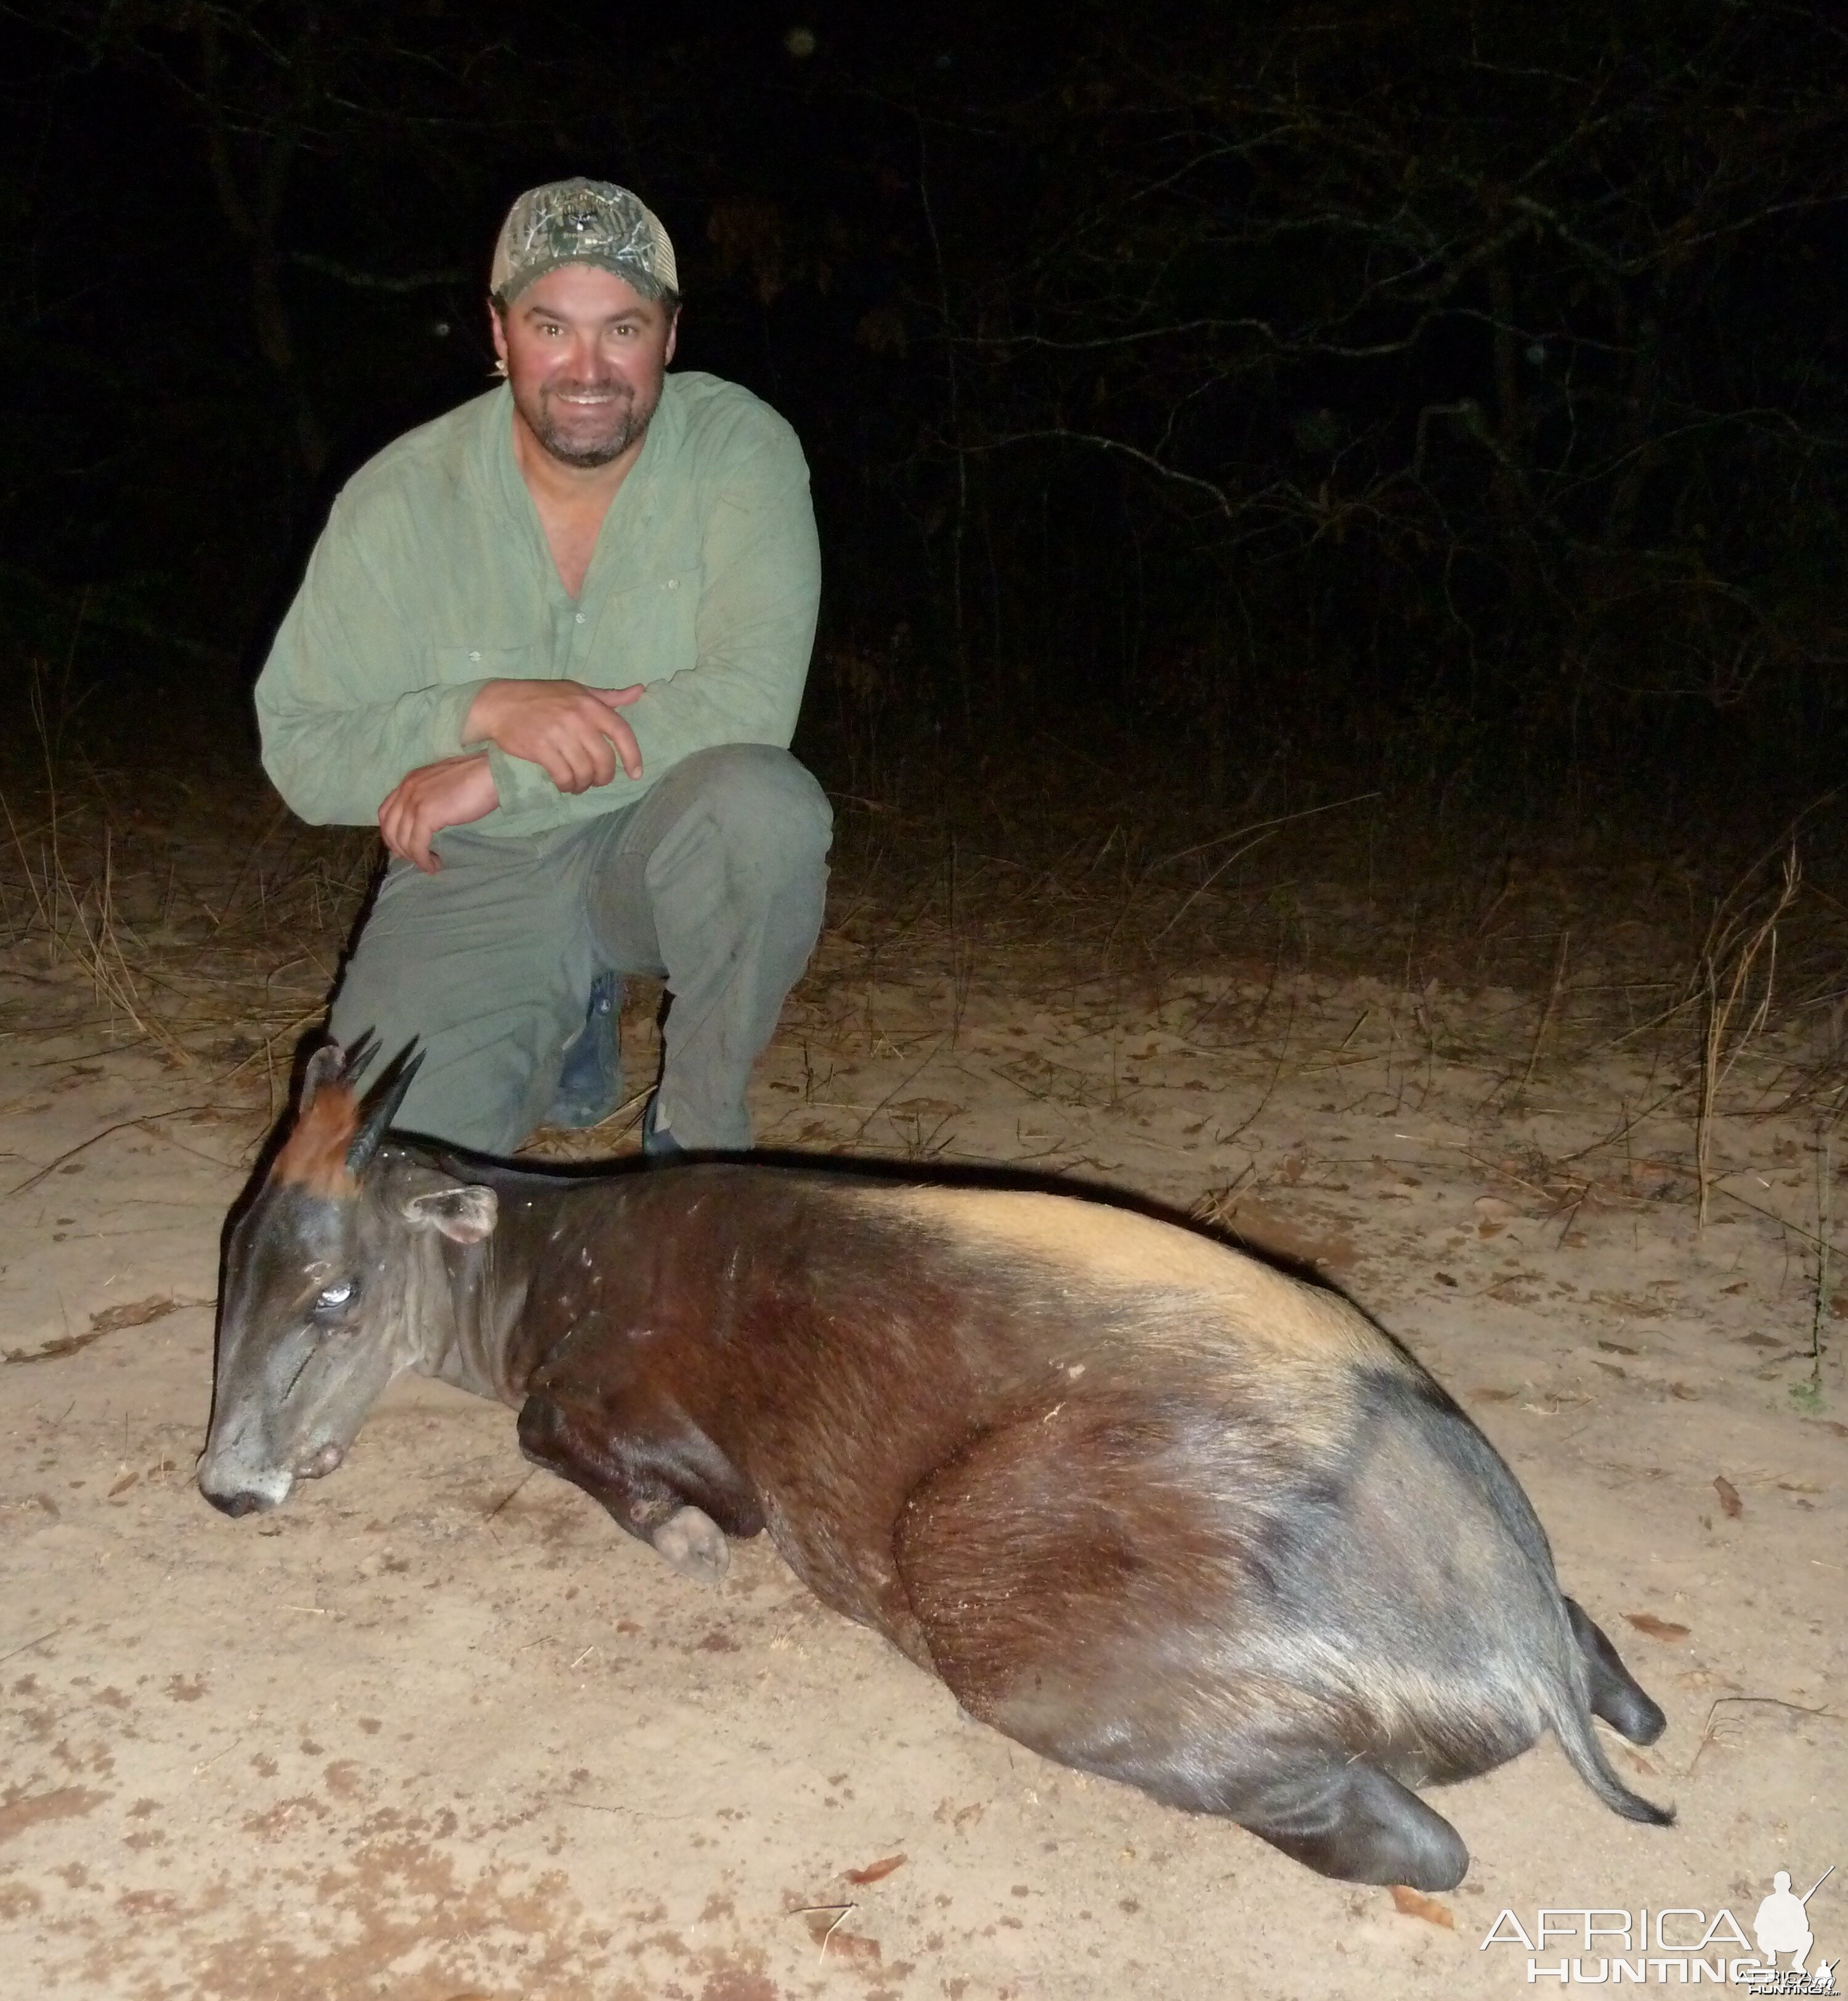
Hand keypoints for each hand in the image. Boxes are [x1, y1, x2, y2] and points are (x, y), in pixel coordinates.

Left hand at [378, 752, 499, 872]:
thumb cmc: (476, 778)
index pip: (386, 811)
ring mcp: (414, 801)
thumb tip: (427, 819)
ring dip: (413, 857)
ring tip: (429, 864)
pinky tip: (433, 865)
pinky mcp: (426, 814)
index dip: (390, 833)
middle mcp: (407, 789)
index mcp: (410, 781)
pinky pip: (417, 845)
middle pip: (389, 827)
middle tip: (413, 860)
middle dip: (398, 848)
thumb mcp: (443, 784)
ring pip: (401, 839)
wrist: (491, 773)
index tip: (402, 846)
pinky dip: (423, 859)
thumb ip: (429, 796)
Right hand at [464, 678, 644, 791]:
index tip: (635, 774)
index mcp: (590, 705)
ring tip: (580, 784)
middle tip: (598, 781)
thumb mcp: (578, 691)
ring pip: (584, 771)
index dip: (633, 756)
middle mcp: (577, 719)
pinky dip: (567, 785)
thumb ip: (609, 697)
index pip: (622, 733)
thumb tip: (639, 691)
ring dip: (585, 784)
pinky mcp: (540, 749)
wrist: (501, 703)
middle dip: (605, 777)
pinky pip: (563, 776)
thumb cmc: (543, 697)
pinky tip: (565, 784)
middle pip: (604, 759)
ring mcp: (558, 734)